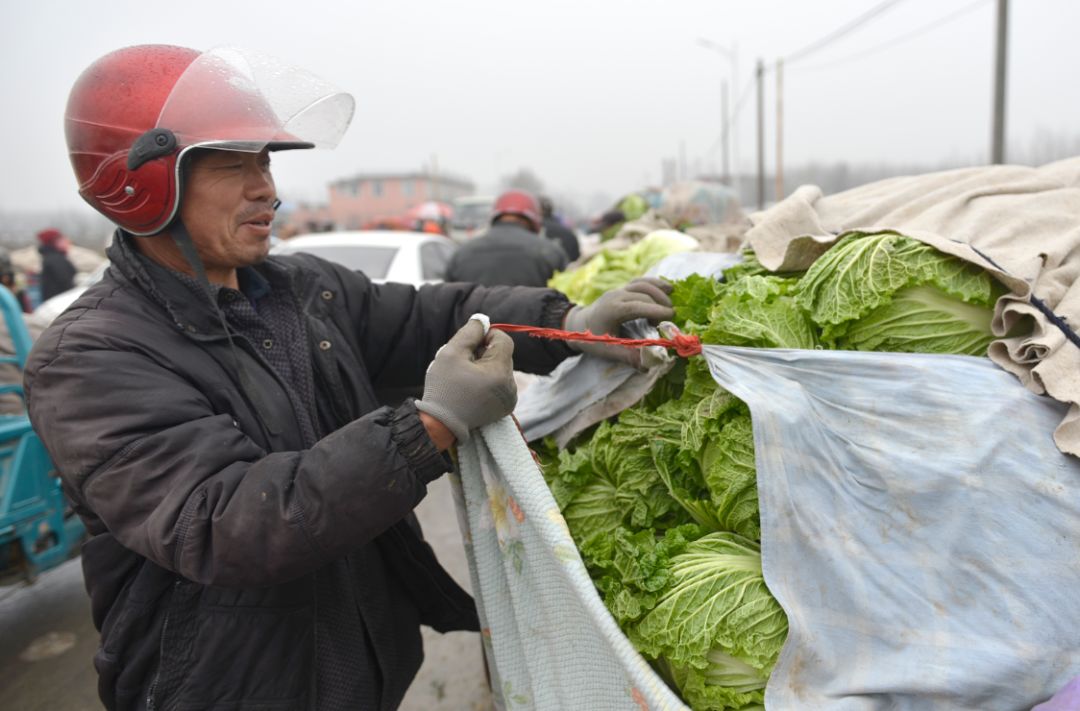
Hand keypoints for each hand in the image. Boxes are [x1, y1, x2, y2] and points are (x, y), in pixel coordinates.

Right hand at [415, 319, 516, 443]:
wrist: (441, 424)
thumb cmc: (443, 388)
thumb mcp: (451, 353)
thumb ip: (470, 332)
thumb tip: (483, 321)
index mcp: (500, 373)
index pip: (503, 340)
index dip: (486, 336)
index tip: (469, 347)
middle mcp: (510, 386)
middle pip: (502, 354)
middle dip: (484, 353)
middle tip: (463, 365)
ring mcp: (509, 399)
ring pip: (501, 368)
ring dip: (486, 367)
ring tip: (466, 379)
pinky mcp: (506, 407)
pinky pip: (501, 383)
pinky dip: (488, 381)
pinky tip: (472, 389)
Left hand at [563, 277, 674, 366]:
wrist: (578, 323)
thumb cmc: (592, 338)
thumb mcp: (607, 350)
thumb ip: (627, 357)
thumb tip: (648, 366)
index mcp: (612, 310)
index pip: (636, 306)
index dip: (655, 310)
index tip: (672, 316)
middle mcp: (616, 296)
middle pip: (643, 295)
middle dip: (660, 305)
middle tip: (671, 320)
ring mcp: (619, 289)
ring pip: (643, 284)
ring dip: (660, 292)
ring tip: (671, 306)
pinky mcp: (623, 288)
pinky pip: (641, 281)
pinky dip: (656, 283)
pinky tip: (668, 289)